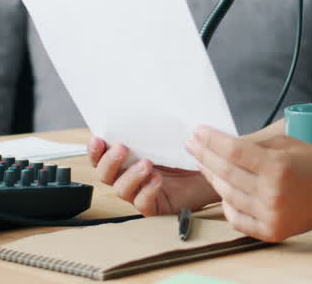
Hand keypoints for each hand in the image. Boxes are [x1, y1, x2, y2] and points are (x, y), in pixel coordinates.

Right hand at [87, 136, 218, 215]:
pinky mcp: (156, 206)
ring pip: (120, 190)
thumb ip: (152, 124)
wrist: (216, 165)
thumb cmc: (192, 147)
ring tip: (147, 164)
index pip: (101, 154)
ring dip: (130, 176)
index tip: (98, 139)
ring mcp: (142, 191)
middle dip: (109, 162)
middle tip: (122, 149)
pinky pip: (142, 204)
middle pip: (104, 175)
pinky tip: (157, 180)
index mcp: (129, 155)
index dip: (95, 149)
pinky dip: (147, 191)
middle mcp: (130, 174)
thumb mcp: (170, 132)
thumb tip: (141, 105)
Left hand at [185, 125, 311, 241]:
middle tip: (191, 143)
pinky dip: (226, 204)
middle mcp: (272, 193)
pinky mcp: (271, 231)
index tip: (197, 131)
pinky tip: (220, 189)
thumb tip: (221, 143)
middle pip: (226, 173)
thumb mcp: (286, 143)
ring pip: (227, 195)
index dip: (212, 140)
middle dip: (205, 155)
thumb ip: (253, 144)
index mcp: (278, 166)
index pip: (234, 151)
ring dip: (211, 178)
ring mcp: (271, 215)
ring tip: (203, 163)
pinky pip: (237, 219)